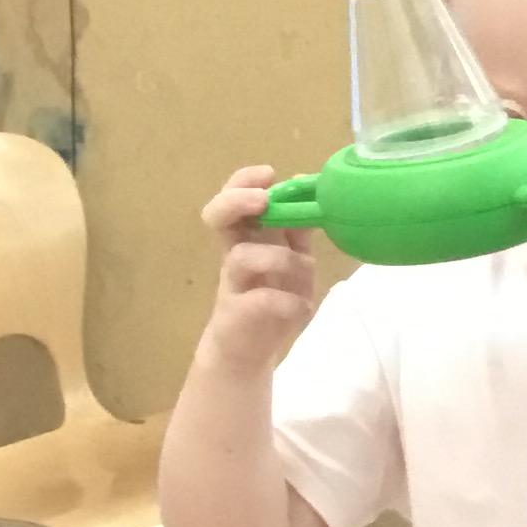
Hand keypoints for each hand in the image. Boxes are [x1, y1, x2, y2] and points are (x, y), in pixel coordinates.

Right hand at [200, 165, 317, 374]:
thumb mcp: (294, 262)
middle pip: (217, 216)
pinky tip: (300, 307)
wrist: (249, 352)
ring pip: (242, 256)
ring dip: (280, 259)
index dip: (244, 182)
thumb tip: (308, 192)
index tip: (269, 174)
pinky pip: (261, 300)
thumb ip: (298, 232)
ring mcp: (232, 284)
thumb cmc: (271, 301)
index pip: (234, 199)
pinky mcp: (237, 315)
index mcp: (246, 238)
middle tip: (261, 200)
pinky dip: (286, 301)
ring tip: (305, 270)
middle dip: (236, 201)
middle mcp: (234, 255)